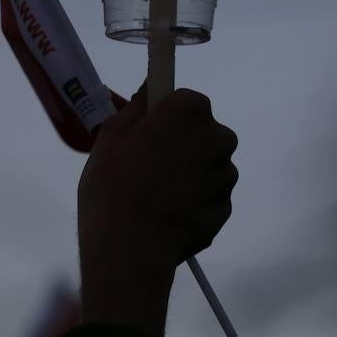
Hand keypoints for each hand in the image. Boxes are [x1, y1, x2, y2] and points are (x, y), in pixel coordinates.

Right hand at [78, 81, 238, 335]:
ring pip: (208, 166)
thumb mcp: (111, 134)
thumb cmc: (113, 183)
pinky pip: (209, 198)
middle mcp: (218, 137)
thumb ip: (137, 106)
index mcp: (190, 110)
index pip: (186, 100)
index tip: (147, 134)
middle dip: (182, 144)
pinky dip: (194, 203)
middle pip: (203, 133)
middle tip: (148, 166)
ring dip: (189, 175)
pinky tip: (167, 216)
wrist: (130, 246)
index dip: (166, 116)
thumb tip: (151, 90)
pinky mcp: (226, 208)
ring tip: (155, 197)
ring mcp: (226, 175)